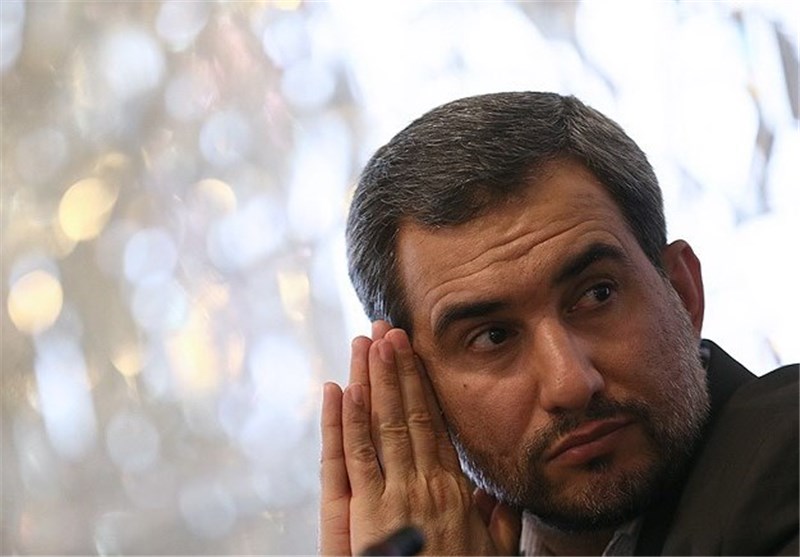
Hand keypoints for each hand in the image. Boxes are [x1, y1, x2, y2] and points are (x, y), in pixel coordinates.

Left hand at [320, 326, 519, 554]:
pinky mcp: (369, 514)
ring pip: (383, 425)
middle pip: (409, 414)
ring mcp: (398, 495)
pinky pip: (357, 458)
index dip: (423, 387)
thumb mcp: (494, 554)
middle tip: (389, 329)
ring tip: (369, 342)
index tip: (416, 356)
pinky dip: (350, 422)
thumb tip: (499, 495)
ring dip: (375, 380)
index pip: (435, 425)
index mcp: (454, 490)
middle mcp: (427, 483)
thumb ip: (498, 522)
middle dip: (398, 368)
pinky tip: (347, 389)